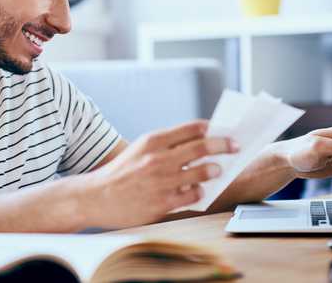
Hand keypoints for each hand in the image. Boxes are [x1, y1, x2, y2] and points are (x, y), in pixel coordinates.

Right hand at [82, 120, 238, 228]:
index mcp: (153, 140)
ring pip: (202, 171)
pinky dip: (199, 191)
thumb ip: (166, 144)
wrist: (96, 196)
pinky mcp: (162, 203)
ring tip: (217, 170)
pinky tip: (198, 190)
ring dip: (214, 169)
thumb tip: (199, 140)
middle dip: (224, 145)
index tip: (224, 131)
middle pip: (202, 147)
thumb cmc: (122, 172)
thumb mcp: (140, 149)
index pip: (192, 128)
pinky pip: (193, 195)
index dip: (212, 129)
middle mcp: (158, 158)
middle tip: (235, 146)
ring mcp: (161, 181)